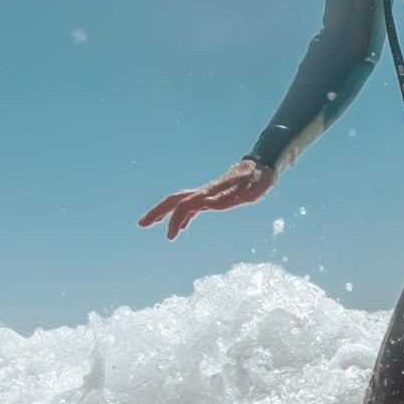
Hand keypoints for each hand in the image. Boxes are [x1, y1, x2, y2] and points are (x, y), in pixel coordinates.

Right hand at [138, 159, 275, 239]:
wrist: (263, 167)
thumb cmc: (257, 180)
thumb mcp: (246, 190)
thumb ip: (228, 196)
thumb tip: (206, 203)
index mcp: (211, 192)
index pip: (186, 205)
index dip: (175, 219)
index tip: (170, 236)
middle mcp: (205, 192)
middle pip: (175, 200)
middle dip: (157, 212)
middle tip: (141, 224)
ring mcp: (208, 193)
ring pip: (181, 203)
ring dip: (166, 214)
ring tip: (153, 225)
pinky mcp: (213, 195)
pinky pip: (193, 206)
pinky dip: (184, 216)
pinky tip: (182, 226)